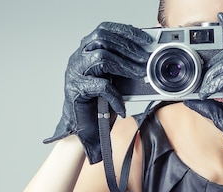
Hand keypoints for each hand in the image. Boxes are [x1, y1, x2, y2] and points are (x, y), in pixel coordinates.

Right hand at [43, 22, 151, 163]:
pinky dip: (115, 96)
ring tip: (140, 75)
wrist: (83, 129)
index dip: (126, 32)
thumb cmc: (100, 104)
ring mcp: (75, 73)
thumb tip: (148, 56)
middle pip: (102, 39)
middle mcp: (78, 58)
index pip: (105, 30)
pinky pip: (100, 86)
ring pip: (101, 58)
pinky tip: (123, 106)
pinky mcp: (76, 90)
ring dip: (125, 66)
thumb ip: (125, 65)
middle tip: (145, 59)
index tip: (145, 40)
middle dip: (128, 47)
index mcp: (86, 50)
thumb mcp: (116, 80)